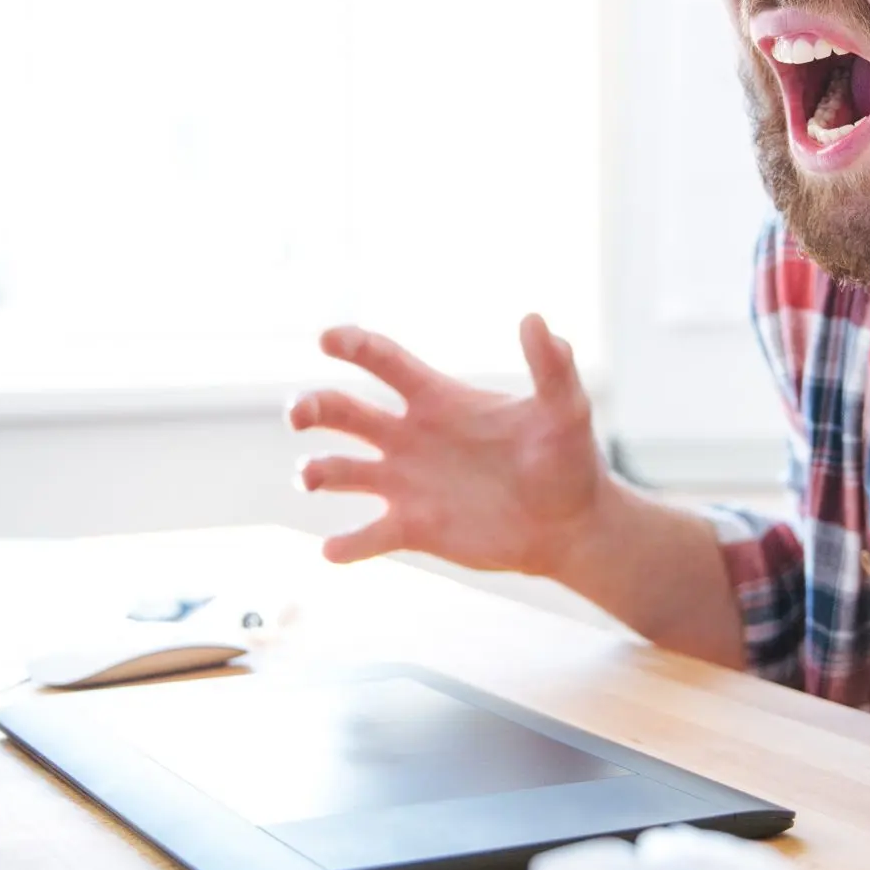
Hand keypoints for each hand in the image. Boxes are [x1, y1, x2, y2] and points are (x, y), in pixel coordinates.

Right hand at [287, 315, 610, 575]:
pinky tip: (332, 550)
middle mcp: (411, 438)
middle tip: (298, 415)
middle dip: (312, 407)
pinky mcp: (411, 528)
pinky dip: (344, 545)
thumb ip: (551, 366)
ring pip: (340, 472)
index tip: (326, 338)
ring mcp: (406, 484)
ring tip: (313, 476)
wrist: (570, 524)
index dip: (352, 345)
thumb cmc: (568, 459)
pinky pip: (365, 537)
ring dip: (317, 472)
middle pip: (343, 412)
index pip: (384, 362)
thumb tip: (535, 319)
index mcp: (438, 400)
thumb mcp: (564, 410)